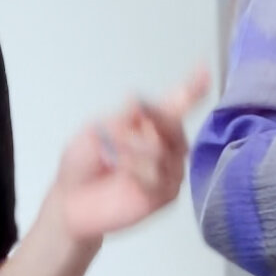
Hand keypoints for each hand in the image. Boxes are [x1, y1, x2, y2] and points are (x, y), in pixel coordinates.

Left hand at [56, 68, 208, 241]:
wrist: (70, 203)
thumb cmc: (82, 164)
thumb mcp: (95, 132)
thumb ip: (122, 118)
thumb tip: (138, 101)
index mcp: (151, 123)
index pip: (178, 103)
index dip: (193, 89)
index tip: (204, 72)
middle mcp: (166, 143)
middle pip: (172, 124)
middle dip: (142, 128)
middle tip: (113, 136)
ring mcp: (170, 168)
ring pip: (163, 152)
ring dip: (132, 155)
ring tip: (113, 161)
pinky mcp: (167, 193)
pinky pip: (159, 178)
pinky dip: (137, 175)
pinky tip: (124, 178)